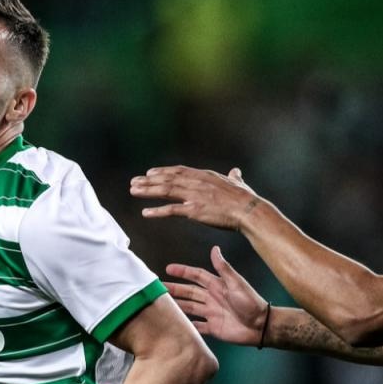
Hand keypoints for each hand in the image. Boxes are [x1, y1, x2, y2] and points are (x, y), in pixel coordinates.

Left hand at [130, 166, 261, 230]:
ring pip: (165, 191)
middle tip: (134, 181)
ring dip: (148, 191)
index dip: (163, 171)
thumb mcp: (238, 183)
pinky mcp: (194, 211)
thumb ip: (234, 177)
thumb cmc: (246, 199)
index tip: (150, 173)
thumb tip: (236, 171)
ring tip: (134, 191)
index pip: (179, 171)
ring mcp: (194, 196)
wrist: (248, 210)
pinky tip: (145, 212)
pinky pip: (171, 210)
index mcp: (205, 175)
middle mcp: (196, 183)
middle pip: (168, 179)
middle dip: (148, 180)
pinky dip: (157, 211)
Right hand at [166, 246, 269, 345]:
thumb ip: (223, 268)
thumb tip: (214, 248)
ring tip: (163, 304)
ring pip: (190, 307)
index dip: (183, 272)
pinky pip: (197, 326)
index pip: (196, 276)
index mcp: (217, 286)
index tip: (169, 268)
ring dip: (178, 305)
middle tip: (159, 288)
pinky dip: (188, 325)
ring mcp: (212, 313)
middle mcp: (212, 298)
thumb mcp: (236, 282)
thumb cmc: (251, 302)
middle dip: (175, 289)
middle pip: (189, 292)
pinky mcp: (213, 328)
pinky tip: (178, 324)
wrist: (260, 325)